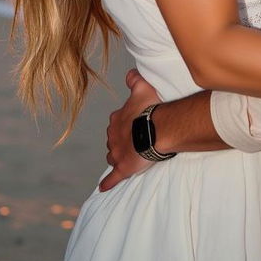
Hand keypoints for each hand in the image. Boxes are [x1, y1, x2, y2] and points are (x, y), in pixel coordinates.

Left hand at [99, 69, 160, 191]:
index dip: (125, 123)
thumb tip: (129, 73)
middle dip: (121, 140)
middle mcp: (112, 136)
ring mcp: (117, 153)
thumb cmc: (150, 108)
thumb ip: (134, 80)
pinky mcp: (123, 168)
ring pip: (112, 156)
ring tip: (128, 157)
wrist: (156, 128)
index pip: (116, 121)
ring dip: (117, 156)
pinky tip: (104, 187)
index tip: (135, 122)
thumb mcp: (143, 87)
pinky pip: (112, 178)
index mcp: (116, 119)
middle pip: (114, 139)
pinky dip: (108, 182)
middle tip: (136, 139)